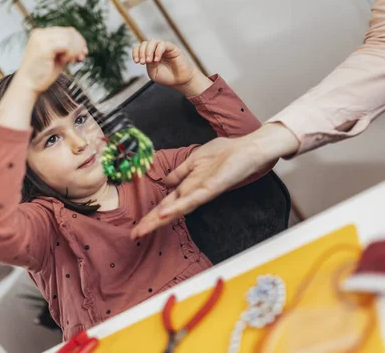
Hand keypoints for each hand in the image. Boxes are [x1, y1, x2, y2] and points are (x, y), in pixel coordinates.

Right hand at [12, 27, 87, 93]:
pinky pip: (66, 45)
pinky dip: (70, 54)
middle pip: (70, 32)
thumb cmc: (42, 74)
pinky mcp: (44, 47)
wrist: (28, 85)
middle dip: (80, 45)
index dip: (78, 41)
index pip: (66, 31)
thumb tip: (82, 46)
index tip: (83, 53)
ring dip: (75, 51)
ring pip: (69, 38)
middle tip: (81, 57)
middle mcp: (40, 33)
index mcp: (41, 34)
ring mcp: (41, 39)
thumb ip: (66, 49)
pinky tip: (67, 62)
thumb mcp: (56, 57)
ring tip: (72, 61)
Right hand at [130, 123, 299, 238]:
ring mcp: (202, 191)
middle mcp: (194, 192)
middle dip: (151, 222)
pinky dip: (179, 206)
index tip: (136, 228)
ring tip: (145, 228)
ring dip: (161, 218)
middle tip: (134, 235)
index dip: (152, 215)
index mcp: (188, 186)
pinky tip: (166, 212)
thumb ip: (180, 172)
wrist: (249, 149)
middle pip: (169, 210)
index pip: (166, 203)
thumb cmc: (226, 153)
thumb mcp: (195, 160)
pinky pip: (193, 198)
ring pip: (178, 208)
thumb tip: (165, 182)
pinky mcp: (212, 188)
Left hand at [132, 40, 199, 92]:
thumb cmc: (167, 77)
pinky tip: (157, 60)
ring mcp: (164, 48)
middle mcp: (156, 50)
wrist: (180, 81)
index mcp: (149, 55)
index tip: (136, 62)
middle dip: (141, 52)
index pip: (139, 48)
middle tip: (144, 62)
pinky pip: (163, 44)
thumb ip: (149, 64)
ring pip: (152, 41)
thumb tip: (147, 55)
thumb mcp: (153, 73)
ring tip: (149, 61)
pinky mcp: (172, 48)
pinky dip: (158, 51)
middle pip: (144, 43)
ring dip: (148, 50)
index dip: (136, 52)